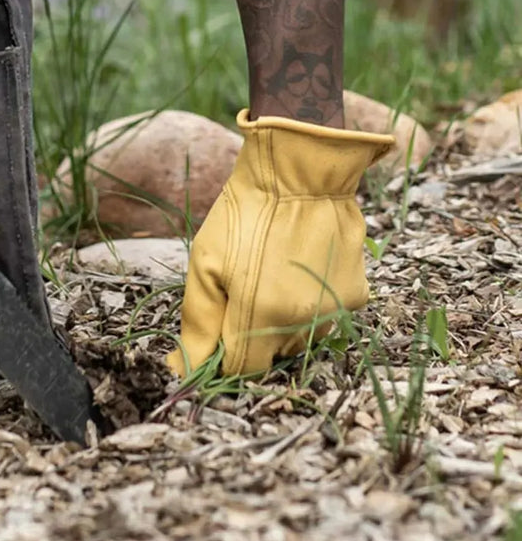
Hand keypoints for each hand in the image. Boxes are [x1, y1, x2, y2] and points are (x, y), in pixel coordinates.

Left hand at [167, 110, 393, 376]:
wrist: (302, 170)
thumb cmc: (245, 212)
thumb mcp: (206, 261)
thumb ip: (198, 321)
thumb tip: (184, 368)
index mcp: (263, 316)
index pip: (241, 370)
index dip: (222, 355)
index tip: (214, 327)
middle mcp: (306, 323)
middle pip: (271, 355)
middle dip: (250, 333)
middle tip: (240, 287)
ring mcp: (336, 311)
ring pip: (299, 337)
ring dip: (280, 319)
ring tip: (270, 270)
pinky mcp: (357, 296)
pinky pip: (325, 315)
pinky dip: (308, 301)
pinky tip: (297, 265)